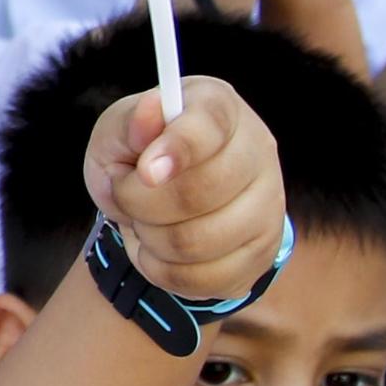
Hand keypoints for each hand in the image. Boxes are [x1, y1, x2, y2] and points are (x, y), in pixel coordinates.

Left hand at [82, 77, 286, 303]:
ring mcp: (269, 204)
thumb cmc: (137, 155)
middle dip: (142, 203)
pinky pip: (206, 279)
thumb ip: (128, 124)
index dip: (176, 149)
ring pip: (200, 242)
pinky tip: (158, 250)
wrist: (160, 200)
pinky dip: (165, 270)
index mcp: (220, 107)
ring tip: (142, 222)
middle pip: (201, 192)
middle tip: (125, 196)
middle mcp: (258, 150)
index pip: (209, 125)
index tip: (144, 171)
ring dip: (150, 238)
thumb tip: (150, 112)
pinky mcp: (263, 253)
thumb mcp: (116, 133)